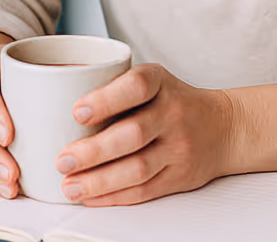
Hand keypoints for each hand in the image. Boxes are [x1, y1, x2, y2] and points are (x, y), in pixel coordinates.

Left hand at [56, 63, 236, 205]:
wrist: (222, 127)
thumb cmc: (170, 99)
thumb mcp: (150, 79)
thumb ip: (112, 85)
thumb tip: (54, 92)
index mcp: (159, 82)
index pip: (136, 87)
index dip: (106, 100)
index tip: (76, 111)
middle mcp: (172, 113)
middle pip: (132, 135)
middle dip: (93, 152)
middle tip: (62, 160)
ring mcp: (178, 147)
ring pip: (137, 169)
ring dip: (99, 181)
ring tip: (70, 186)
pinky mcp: (179, 176)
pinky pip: (144, 190)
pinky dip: (114, 196)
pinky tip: (91, 197)